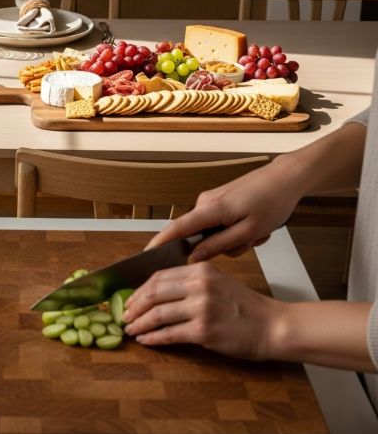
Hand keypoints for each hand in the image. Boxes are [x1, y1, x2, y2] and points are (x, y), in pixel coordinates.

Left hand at [123, 262, 282, 359]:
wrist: (273, 326)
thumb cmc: (246, 308)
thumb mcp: (218, 283)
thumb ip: (190, 283)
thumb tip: (155, 294)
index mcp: (201, 271)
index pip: (159, 277)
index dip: (139, 290)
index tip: (130, 300)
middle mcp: (200, 286)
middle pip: (153, 294)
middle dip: (134, 307)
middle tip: (125, 316)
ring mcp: (202, 308)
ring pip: (157, 315)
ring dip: (140, 324)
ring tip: (131, 330)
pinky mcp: (204, 330)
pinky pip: (169, 334)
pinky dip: (153, 338)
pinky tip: (146, 340)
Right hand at [145, 157, 305, 261]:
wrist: (288, 177)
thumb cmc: (273, 201)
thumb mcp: (248, 231)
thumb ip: (219, 245)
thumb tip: (195, 255)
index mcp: (210, 209)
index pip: (177, 229)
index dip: (160, 243)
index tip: (147, 256)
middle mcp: (206, 202)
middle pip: (200, 236)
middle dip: (223, 245)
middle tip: (249, 241)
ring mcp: (213, 201)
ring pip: (215, 233)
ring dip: (236, 238)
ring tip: (257, 231)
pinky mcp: (222, 201)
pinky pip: (222, 224)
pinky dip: (238, 230)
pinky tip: (256, 225)